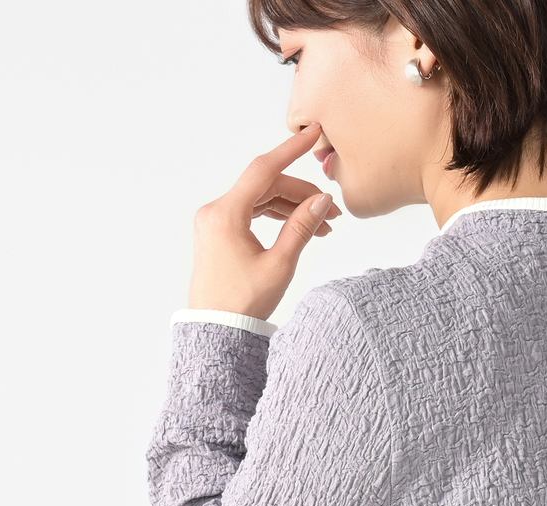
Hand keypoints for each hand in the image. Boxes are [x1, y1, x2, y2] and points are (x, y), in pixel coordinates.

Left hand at [187, 123, 342, 320]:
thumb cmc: (244, 302)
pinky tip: (299, 227)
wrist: (217, 329)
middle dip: (300, 194)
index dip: (291, 151)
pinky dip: (276, 216)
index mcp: (226, 214)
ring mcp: (215, 221)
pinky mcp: (218, 232)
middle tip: (331, 210)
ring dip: (291, 206)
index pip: (263, 170)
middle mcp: (215, 211)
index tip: (312, 135)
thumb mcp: (280, 265)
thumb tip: (322, 200)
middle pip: (265, 186)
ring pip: (260, 199)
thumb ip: (301, 227)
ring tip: (321, 225)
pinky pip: (251, 212)